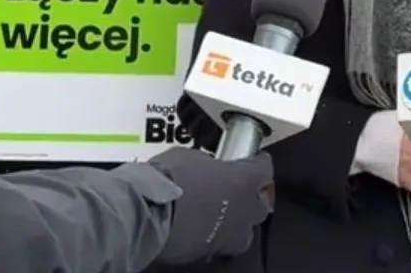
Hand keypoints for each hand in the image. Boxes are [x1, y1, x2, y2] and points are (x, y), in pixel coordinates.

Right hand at [147, 148, 273, 264]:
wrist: (146, 213)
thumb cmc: (167, 178)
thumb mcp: (190, 157)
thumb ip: (209, 165)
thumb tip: (209, 169)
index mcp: (243, 180)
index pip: (264, 170)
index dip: (259, 163)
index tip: (254, 160)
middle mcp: (243, 210)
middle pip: (261, 205)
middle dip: (253, 198)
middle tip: (240, 190)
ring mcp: (229, 235)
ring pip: (244, 232)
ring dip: (237, 222)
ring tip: (223, 216)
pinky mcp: (210, 253)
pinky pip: (220, 245)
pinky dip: (215, 237)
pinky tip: (202, 230)